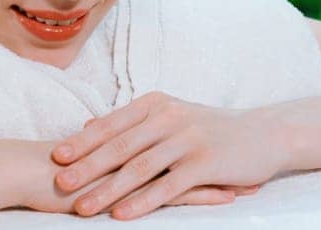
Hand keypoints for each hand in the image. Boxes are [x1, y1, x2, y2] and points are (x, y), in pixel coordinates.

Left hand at [49, 92, 288, 219]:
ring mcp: (188, 140)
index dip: (83, 142)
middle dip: (86, 167)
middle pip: (120, 147)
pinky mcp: (206, 163)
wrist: (264, 134)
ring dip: (108, 190)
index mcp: (155, 105)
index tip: (56, 157)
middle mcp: (169, 118)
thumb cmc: (209, 128)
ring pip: (139, 169)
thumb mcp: (168, 115)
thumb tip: (86, 126)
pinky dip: (143, 202)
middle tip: (60, 183)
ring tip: (83, 208)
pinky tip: (123, 215)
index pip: (111, 125)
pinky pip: (168, 186)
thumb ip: (130, 122)